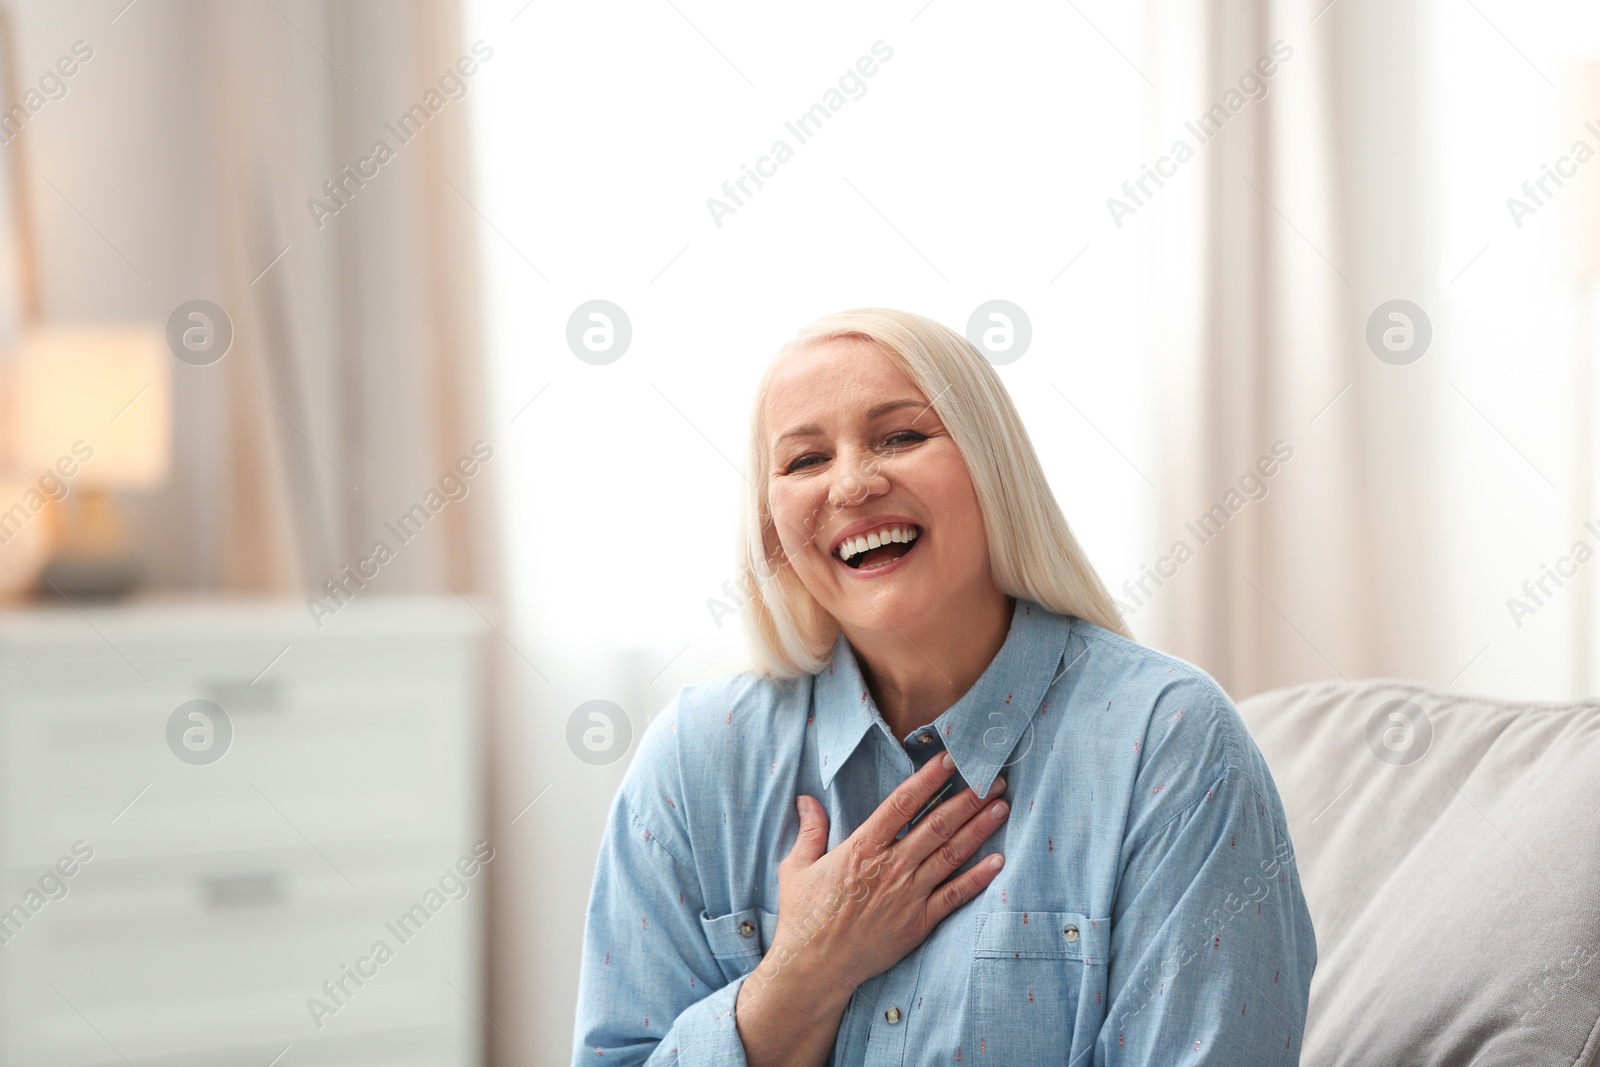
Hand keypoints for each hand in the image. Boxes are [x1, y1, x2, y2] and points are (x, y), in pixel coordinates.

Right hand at [766, 751, 1009, 993]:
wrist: (814, 968)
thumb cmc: (804, 917)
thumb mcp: (797, 867)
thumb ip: (810, 830)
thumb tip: (806, 799)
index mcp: (862, 848)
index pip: (902, 803)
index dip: (929, 778)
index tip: (951, 759)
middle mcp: (890, 867)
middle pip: (937, 825)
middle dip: (967, 799)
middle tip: (992, 778)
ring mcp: (907, 895)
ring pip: (951, 855)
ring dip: (978, 829)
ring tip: (1001, 807)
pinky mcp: (918, 923)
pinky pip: (954, 896)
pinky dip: (977, 878)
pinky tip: (998, 861)